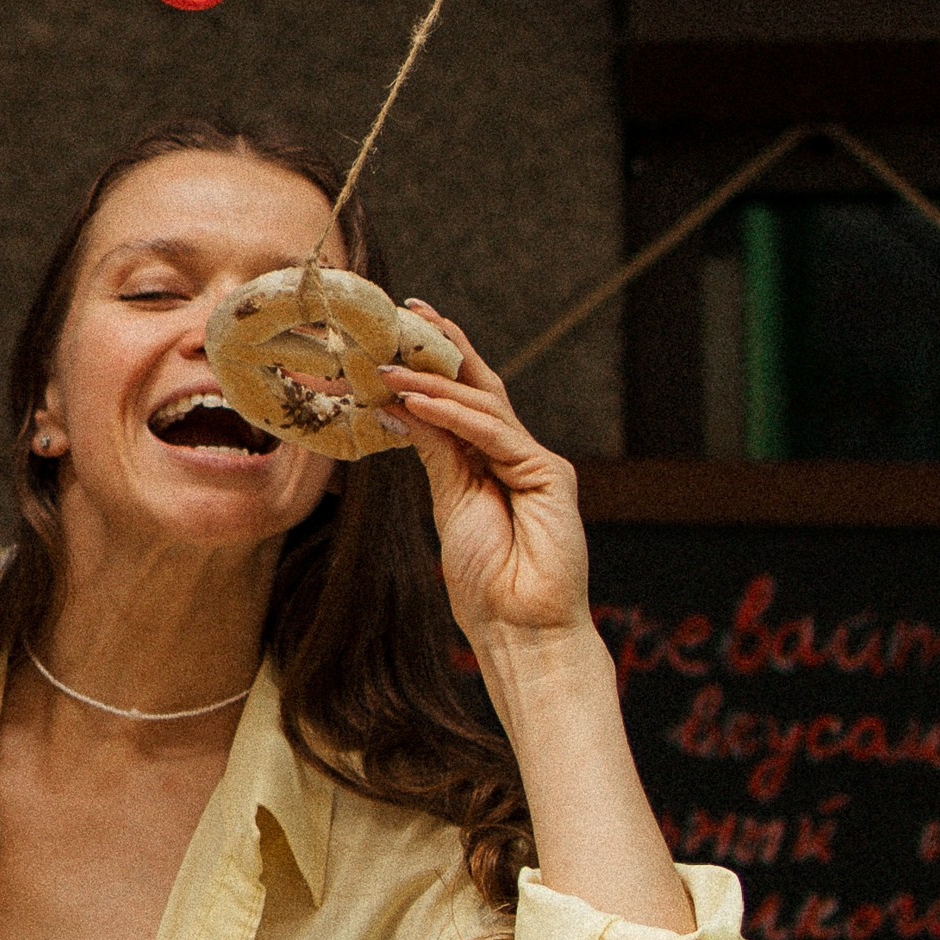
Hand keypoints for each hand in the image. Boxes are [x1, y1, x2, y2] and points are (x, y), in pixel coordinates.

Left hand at [380, 309, 590, 652]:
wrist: (520, 628)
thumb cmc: (485, 580)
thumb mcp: (450, 502)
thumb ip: (434, 452)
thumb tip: (399, 406)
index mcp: (490, 463)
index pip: (463, 400)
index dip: (437, 363)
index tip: (405, 327)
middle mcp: (516, 454)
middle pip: (480, 388)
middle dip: (446, 348)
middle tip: (409, 311)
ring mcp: (536, 462)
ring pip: (484, 406)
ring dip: (434, 383)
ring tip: (388, 368)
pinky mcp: (551, 474)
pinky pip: (495, 434)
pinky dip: (454, 415)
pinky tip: (418, 401)